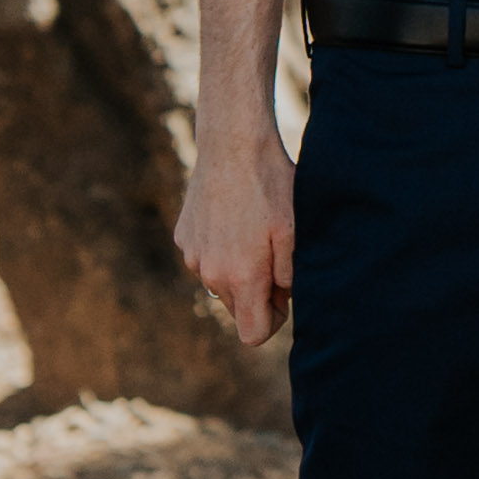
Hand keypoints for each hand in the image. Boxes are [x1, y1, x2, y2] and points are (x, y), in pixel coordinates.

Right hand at [176, 109, 297, 357]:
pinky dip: (221, 248)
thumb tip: (282, 297)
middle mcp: (210, 274)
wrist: (233, 144)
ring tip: (255, 231)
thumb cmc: (272, 186)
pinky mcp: (184, 237)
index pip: (253, 334)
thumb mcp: (294, 231)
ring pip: (221, 282)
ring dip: (239, 269)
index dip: (274, 320)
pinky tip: (235, 217)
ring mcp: (192, 256)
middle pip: (238, 308)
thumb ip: (289, 276)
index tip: (284, 293)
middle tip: (276, 255)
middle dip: (258, 293)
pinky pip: (206, 258)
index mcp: (240, 277)